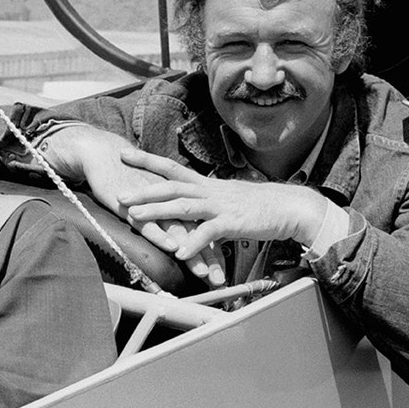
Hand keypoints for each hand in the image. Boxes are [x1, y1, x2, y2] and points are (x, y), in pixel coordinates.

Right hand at [41, 127, 224, 286]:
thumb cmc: (130, 177)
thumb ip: (168, 215)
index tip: (222, 272)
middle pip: (194, 232)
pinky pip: (150, 223)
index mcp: (179, 200)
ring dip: (191, 251)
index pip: (200, 228)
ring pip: (177, 231)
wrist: (106, 154)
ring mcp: (154, 204)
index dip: (212, 250)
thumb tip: (181, 237)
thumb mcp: (155, 197)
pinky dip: (162, 236)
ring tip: (201, 272)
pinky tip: (172, 248)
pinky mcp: (134, 205)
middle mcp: (171, 202)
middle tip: (218, 279)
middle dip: (208, 257)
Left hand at [116, 148, 330, 260]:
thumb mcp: (226, 203)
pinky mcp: (233, 223)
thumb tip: (191, 215)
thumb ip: (205, 208)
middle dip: (143, 188)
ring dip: (158, 212)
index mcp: (206, 185)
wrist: (289, 207)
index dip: (147, 160)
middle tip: (119, 193)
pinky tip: (178, 253)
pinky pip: (209, 233)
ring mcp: (220, 206)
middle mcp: (210, 191)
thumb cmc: (258, 207)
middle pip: (171, 185)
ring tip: (136, 217)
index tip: (124, 153)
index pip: (171, 168)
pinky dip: (193, 243)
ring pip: (184, 206)